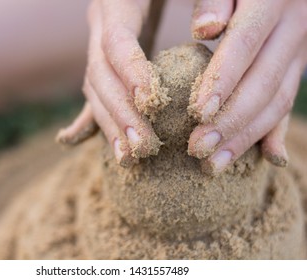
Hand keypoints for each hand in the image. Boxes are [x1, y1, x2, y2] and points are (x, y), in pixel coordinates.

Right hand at [57, 0, 167, 166]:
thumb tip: (210, 31)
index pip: (116, 40)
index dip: (130, 72)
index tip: (151, 102)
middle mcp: (101, 23)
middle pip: (99, 74)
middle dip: (119, 113)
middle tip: (141, 147)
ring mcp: (98, 42)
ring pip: (94, 88)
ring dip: (109, 124)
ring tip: (128, 157)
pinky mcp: (105, 59)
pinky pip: (95, 91)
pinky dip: (92, 117)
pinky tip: (73, 140)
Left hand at [187, 0, 306, 173]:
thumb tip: (205, 30)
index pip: (245, 43)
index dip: (222, 80)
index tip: (198, 113)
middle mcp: (295, 25)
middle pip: (263, 82)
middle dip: (230, 121)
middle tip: (198, 150)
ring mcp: (302, 49)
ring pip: (278, 100)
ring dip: (246, 137)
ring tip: (214, 164)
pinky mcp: (299, 65)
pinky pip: (289, 102)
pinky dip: (276, 132)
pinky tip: (269, 159)